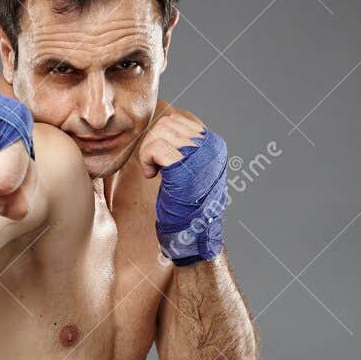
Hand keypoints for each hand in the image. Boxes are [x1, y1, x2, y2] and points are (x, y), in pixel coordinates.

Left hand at [142, 105, 228, 266]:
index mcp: (214, 146)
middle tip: (154, 167)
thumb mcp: (193, 172)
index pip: (179, 121)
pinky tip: (151, 176)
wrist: (194, 238)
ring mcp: (198, 157)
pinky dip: (146, 160)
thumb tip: (164, 125)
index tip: (161, 162)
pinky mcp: (183, 169)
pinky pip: (154, 146)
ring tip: (154, 172)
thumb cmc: (189, 211)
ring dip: (148, 151)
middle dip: (153, 143)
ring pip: (160, 132)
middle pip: (168, 122)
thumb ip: (185, 149)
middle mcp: (210, 147)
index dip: (162, 138)